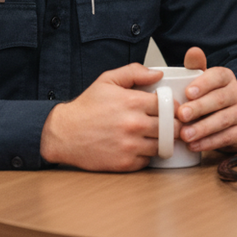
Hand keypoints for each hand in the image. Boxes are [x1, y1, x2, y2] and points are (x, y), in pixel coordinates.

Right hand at [39, 64, 166, 171]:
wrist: (64, 133)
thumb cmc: (86, 108)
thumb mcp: (107, 80)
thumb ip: (134, 72)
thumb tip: (158, 74)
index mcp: (132, 102)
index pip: (169, 106)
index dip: (172, 107)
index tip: (170, 110)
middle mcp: (134, 125)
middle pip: (172, 128)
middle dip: (173, 126)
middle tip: (170, 125)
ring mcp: (130, 146)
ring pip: (163, 146)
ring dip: (162, 142)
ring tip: (155, 136)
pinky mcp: (125, 163)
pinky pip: (148, 160)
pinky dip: (146, 155)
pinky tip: (139, 147)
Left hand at [176, 46, 236, 153]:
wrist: (230, 119)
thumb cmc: (209, 97)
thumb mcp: (202, 80)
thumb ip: (195, 67)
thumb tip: (193, 51)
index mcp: (226, 78)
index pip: (218, 76)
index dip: (203, 84)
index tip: (188, 92)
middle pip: (220, 99)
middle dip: (199, 108)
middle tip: (181, 115)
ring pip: (223, 120)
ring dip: (203, 128)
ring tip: (185, 135)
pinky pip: (227, 137)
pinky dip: (209, 143)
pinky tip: (194, 145)